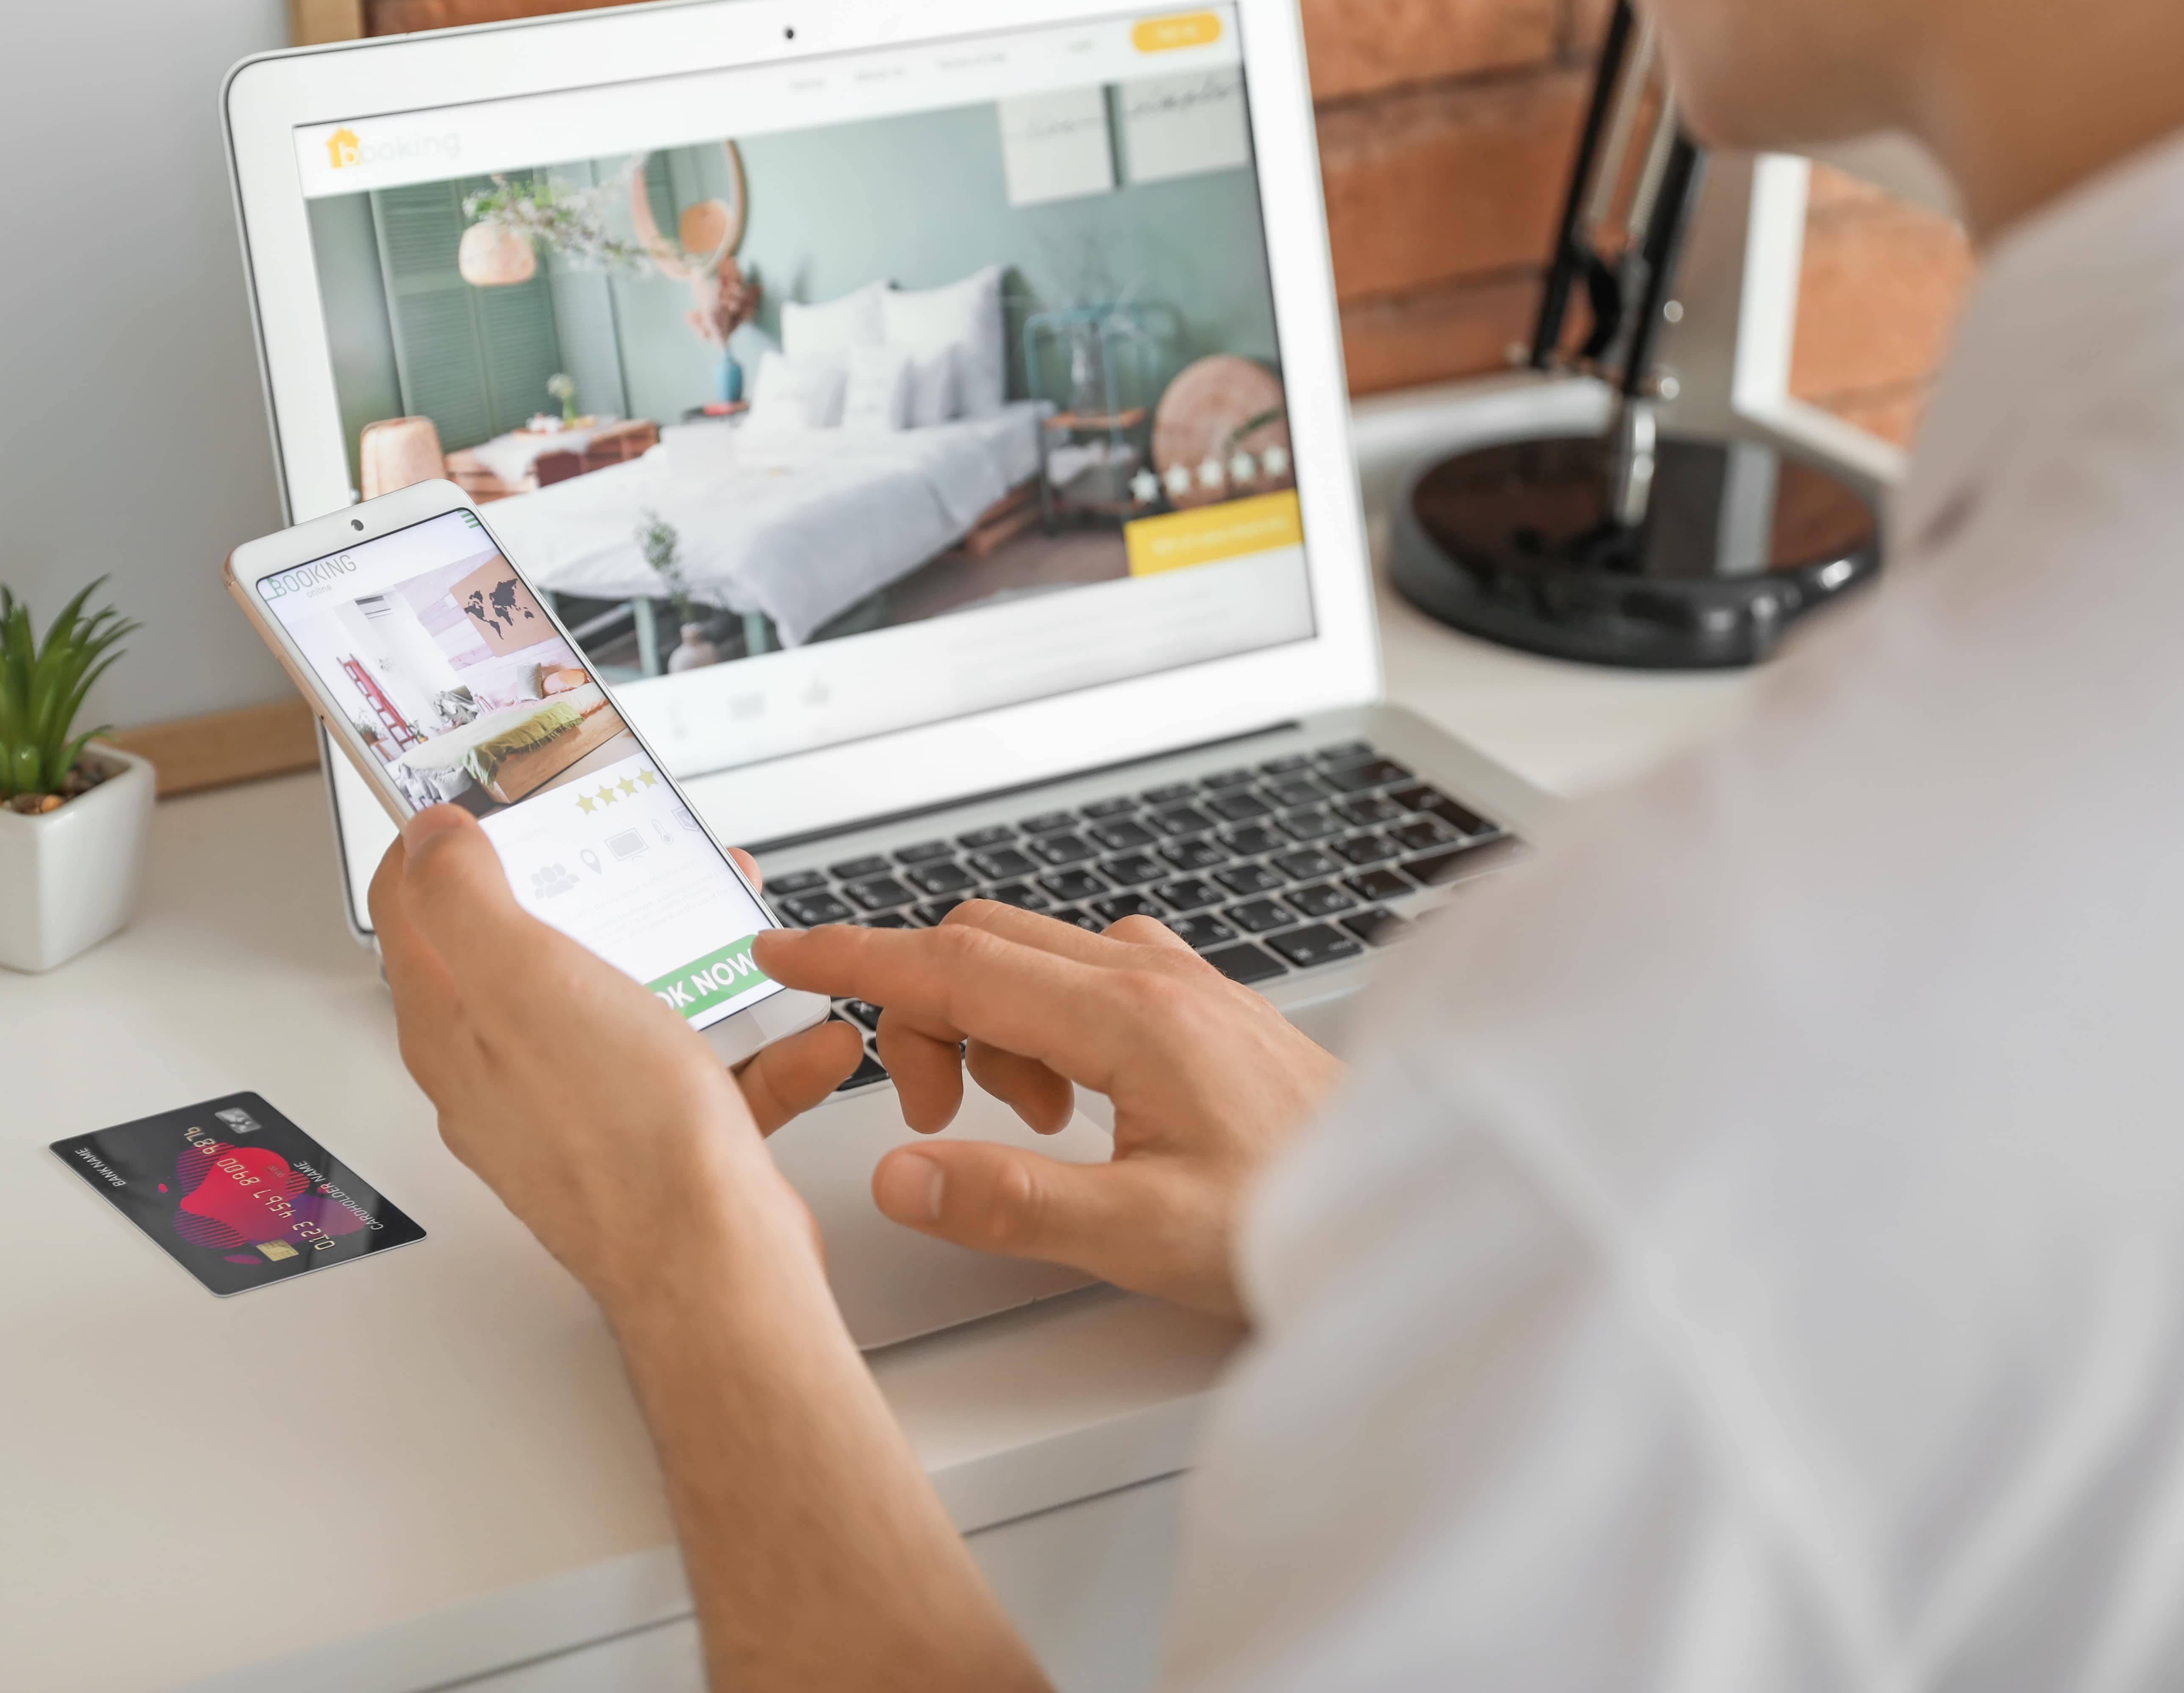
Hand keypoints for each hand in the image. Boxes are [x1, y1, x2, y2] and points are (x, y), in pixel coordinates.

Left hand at [368, 807, 859, 1308]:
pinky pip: (706, 1074)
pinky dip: (758, 1048)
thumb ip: (465, 900)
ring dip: (691, 961)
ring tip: (739, 932)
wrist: (713, 1264)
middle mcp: (506, 1072)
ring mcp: (582, 1109)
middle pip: (529, 952)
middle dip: (595, 892)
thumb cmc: (621, 1137)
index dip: (442, 842)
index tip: (488, 800)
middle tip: (639, 852)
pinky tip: (800, 1036)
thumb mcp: (526, 980)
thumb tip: (431, 838)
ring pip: (629, 1005)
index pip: (415, 913)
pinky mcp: (655, 1144)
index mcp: (457, 1029)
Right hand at [751, 904, 1341, 1319]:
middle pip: (982, 948)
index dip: (856, 958)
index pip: (954, 966)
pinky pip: (1079, 977)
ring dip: (988, 1027)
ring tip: (1023, 1127)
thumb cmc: (1297, 1220)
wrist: (1401, 1210)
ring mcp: (1177, 982)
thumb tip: (903, 1174)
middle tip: (933, 1119)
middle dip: (922, 1016)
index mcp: (1130, 1018)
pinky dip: (1039, 1023)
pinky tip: (1072, 1104)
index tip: (782, 948)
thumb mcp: (1145, 1236)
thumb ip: (1013, 1204)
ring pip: (1029, 959)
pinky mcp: (1192, 1004)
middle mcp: (1152, 978)